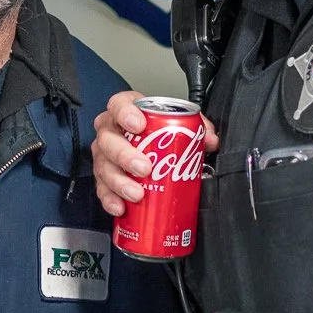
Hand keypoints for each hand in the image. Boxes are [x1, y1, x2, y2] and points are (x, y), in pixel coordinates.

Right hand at [91, 90, 218, 217]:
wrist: (149, 150)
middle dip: (124, 155)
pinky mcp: (102, 178)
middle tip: (144, 168)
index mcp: (124, 112)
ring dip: (119, 182)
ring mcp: (104, 156)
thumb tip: (210, 140)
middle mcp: (109, 132)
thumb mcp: (178, 125)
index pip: (118, 105)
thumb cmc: (157, 134)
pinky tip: (121, 207)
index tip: (139, 125)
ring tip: (137, 194)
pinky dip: (110, 200)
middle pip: (108, 140)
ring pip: (103, 167)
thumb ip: (196, 129)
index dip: (125, 114)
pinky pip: (102, 189)